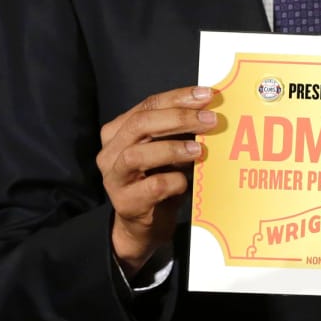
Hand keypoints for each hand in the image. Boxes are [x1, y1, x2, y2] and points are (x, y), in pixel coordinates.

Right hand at [96, 85, 216, 274]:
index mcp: (119, 131)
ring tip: (199, 150)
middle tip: (210, 120)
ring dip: (173, 149)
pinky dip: (174, 180)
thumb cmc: (160, 178)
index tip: (207, 95)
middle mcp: (110, 152)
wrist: (146, 224)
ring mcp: (114, 178)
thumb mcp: (168, 149)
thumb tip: (210, 109)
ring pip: (136, 155)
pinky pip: (153, 186)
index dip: (178, 97)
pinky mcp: (126, 203)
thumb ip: (180, 130)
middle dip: (178, 118)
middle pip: (140, 124)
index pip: (148, 105)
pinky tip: (187, 181)